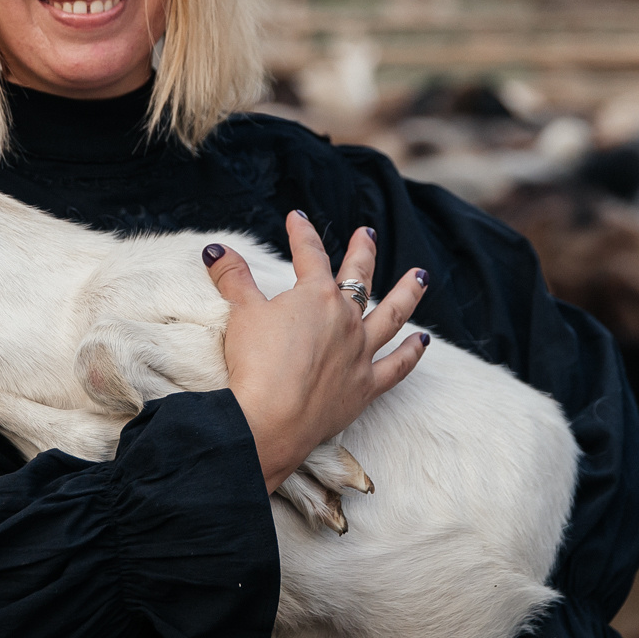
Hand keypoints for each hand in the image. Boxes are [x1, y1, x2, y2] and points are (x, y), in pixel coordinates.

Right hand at [204, 213, 427, 491]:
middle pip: (359, 277)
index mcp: (316, 296)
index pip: (310, 255)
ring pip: (392, 315)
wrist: (270, 418)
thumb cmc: (255, 363)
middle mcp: (345, 319)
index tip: (297, 218)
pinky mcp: (365, 386)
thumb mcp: (241, 313)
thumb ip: (234, 278)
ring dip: (407, 293)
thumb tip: (216, 250)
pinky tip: (422, 340)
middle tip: (367, 234)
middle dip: (363, 252)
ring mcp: (360, 351)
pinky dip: (411, 352)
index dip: (302, 234)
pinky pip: (397, 365)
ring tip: (420, 277)